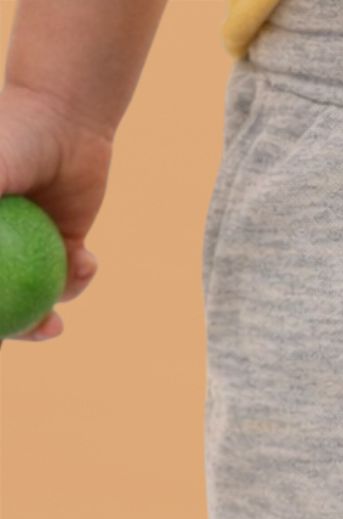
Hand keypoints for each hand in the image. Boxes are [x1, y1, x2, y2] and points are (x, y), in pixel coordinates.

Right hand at [0, 82, 110, 344]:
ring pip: (37, 299)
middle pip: (3, 305)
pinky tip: (87, 259)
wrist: (61, 118)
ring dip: (58, 300)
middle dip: (20, 328)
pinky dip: (79, 277)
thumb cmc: (11, 138)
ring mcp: (26, 251)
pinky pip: (69, 281)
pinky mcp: (61, 248)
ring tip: (77, 267)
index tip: (4, 326)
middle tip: (47, 329)